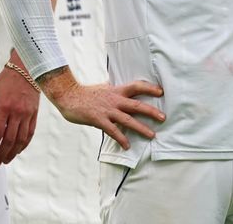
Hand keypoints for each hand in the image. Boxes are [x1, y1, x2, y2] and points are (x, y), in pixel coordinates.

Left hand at [0, 66, 40, 165]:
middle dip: (2, 154)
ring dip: (13, 152)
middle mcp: (17, 113)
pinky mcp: (35, 114)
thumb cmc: (7, 81)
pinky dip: (25, 144)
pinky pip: (30, 132)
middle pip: (10, 139)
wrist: (27, 69)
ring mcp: (27, 114)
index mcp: (4, 108)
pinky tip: (19, 150)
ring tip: (7, 160)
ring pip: (21, 139)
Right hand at [48, 79, 164, 150]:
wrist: (69, 96)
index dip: (149, 88)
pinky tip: (127, 146)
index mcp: (117, 90)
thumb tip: (121, 90)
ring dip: (141, 128)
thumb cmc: (86, 93)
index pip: (136, 86)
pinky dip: (121, 139)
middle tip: (163, 118)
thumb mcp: (104, 88)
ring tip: (152, 135)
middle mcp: (115, 100)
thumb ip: (114, 91)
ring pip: (128, 120)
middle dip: (151, 112)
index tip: (161, 91)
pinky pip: (113, 131)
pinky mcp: (99, 120)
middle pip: (137, 105)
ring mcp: (107, 110)